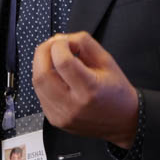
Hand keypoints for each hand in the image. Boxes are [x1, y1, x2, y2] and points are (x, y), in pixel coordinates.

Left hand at [32, 32, 138, 148]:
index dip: (60, 45)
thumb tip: (60, 38)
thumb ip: (83, 43)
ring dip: (41, 65)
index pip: (63, 62)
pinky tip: (56, 76)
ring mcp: (61, 115)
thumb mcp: (107, 60)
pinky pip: (40, 94)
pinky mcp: (55, 120)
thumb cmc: (117, 92)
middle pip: (42, 74)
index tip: (67, 42)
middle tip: (53, 45)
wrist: (122, 121)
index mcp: (89, 90)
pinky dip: (44, 79)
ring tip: (54, 58)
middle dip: (43, 52)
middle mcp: (73, 106)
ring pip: (37, 83)